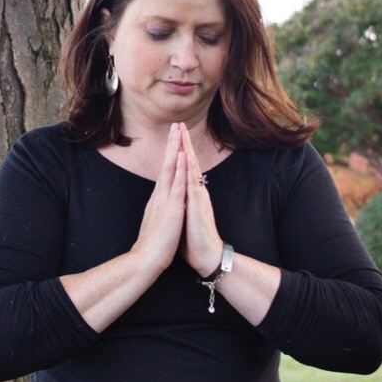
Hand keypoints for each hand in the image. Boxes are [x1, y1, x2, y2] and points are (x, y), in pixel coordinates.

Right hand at [130, 123, 190, 276]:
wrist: (146, 259)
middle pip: (167, 164)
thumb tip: (160, 204)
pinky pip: (177, 185)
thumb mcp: (157, 222)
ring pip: (171, 170)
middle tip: (175, 125)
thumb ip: (159, 210)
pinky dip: (180, 170)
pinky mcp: (172, 209)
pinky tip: (183, 157)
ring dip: (175, 150)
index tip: (173, 139)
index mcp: (159, 199)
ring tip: (178, 132)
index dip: (169, 154)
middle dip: (171, 144)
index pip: (165, 172)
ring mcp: (165, 200)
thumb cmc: (153, 245)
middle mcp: (160, 195)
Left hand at [181, 132, 223, 277]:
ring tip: (183, 133)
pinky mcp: (198, 206)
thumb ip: (181, 205)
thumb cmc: (194, 240)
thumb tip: (175, 199)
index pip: (185, 169)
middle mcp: (196, 192)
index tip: (175, 137)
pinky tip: (187, 157)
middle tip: (180, 125)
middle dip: (184, 143)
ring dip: (188, 150)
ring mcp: (198, 197)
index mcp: (190, 195)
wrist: (206, 256)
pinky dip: (189, 169)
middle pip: (190, 163)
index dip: (180, 152)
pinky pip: (193, 183)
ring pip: (192, 168)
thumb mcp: (184, 217)